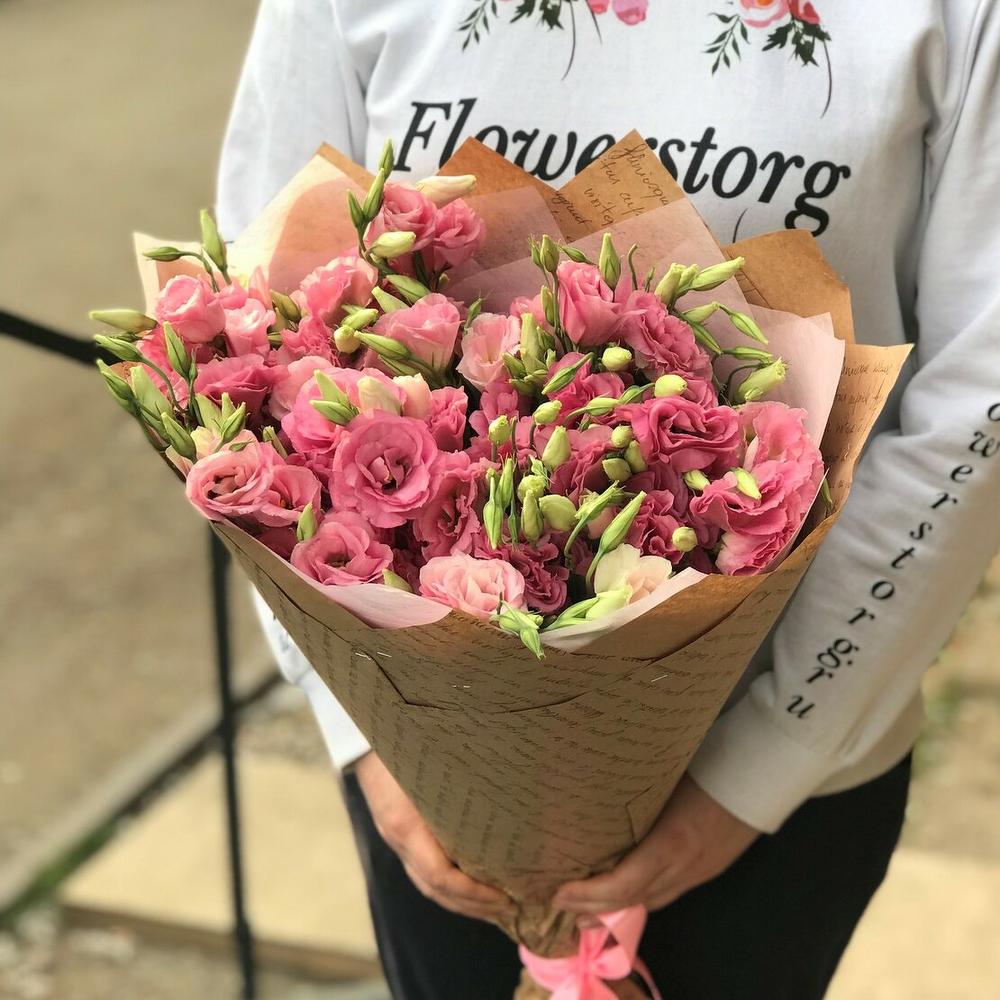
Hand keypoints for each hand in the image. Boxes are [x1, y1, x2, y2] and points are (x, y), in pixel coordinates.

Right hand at [354, 752, 513, 921]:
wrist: (366, 727)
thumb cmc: (408, 737)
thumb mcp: (436, 762)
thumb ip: (464, 785)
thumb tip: (508, 799)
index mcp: (406, 824)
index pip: (440, 876)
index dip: (473, 893)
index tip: (505, 897)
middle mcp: (397, 837)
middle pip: (434, 889)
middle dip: (472, 905)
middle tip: (510, 909)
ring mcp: (393, 836)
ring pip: (426, 884)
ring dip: (460, 901)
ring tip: (494, 906)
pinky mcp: (396, 831)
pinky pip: (421, 870)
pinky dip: (446, 886)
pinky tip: (468, 885)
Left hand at [553, 774, 759, 918]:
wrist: (763, 773)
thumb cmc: (710, 763)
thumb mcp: (665, 776)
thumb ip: (634, 793)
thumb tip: (593, 793)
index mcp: (672, 842)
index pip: (625, 884)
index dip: (591, 895)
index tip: (560, 893)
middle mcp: (686, 866)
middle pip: (636, 900)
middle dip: (597, 909)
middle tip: (563, 909)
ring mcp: (700, 871)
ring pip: (653, 901)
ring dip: (619, 910)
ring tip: (587, 913)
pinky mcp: (709, 868)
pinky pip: (669, 892)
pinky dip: (642, 899)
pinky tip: (627, 895)